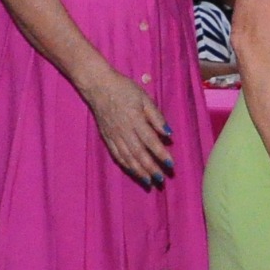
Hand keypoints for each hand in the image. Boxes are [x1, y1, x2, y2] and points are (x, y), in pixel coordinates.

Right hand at [82, 68, 173, 186]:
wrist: (98, 86)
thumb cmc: (124, 89)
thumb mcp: (144, 98)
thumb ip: (156, 117)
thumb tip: (168, 133)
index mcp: (135, 120)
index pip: (150, 141)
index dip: (161, 154)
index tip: (170, 165)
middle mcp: (124, 131)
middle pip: (139, 154)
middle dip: (151, 168)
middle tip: (161, 180)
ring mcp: (114, 136)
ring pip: (127, 158)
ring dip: (139, 171)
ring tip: (149, 182)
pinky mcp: (107, 138)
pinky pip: (117, 155)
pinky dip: (126, 165)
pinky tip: (134, 172)